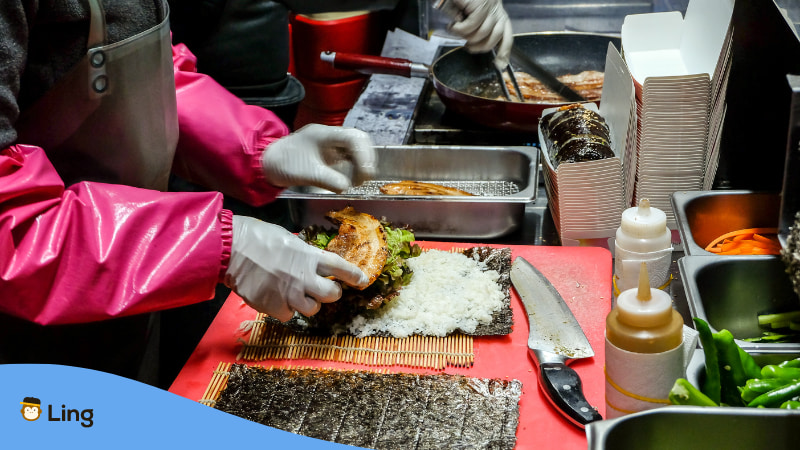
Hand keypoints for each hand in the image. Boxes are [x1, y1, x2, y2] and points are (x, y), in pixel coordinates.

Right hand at [224, 216, 368, 321]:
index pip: (342, 268)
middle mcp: (304, 277)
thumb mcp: (287, 238)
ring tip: (297, 295)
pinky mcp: (274, 307)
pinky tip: (277, 299)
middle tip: (324, 290)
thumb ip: (303, 253)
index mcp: (309, 256)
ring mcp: (290, 294)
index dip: (354, 276)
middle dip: (331, 293)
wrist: (230, 249)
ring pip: (313, 309)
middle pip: (332, 295)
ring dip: (308, 303)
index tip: (361, 280)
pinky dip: (285, 310)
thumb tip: (310, 260)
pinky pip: (289, 315)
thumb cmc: (256, 237)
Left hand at [262, 123, 375, 192]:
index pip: (354, 138)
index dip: (364, 154)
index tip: (366, 173)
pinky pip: (350, 156)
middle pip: (359, 140)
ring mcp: (332, 144)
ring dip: (362, 163)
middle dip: (367, 159)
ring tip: (358, 180)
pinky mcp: (331, 153)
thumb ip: (328, 180)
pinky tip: (352, 179)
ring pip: (357, 148)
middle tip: (365, 178)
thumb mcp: (307, 174)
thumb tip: (347, 187)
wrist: (268, 163)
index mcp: (325, 134)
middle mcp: (331, 136)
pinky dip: (355, 166)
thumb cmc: (284, 164)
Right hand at [446, 0, 512, 70]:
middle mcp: (496, 10)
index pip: (507, 35)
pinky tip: (454, 25)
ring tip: (457, 30)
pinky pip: (471, 26)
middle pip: (495, 37)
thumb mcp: (471, 13)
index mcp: (497, 13)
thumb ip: (476, 25)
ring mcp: (489, 8)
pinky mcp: (480, 6)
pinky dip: (460, 29)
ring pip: (481, 33)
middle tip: (467, 46)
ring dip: (466, 36)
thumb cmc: (461, 0)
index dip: (504, 51)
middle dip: (479, 47)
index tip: (499, 64)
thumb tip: (474, 43)